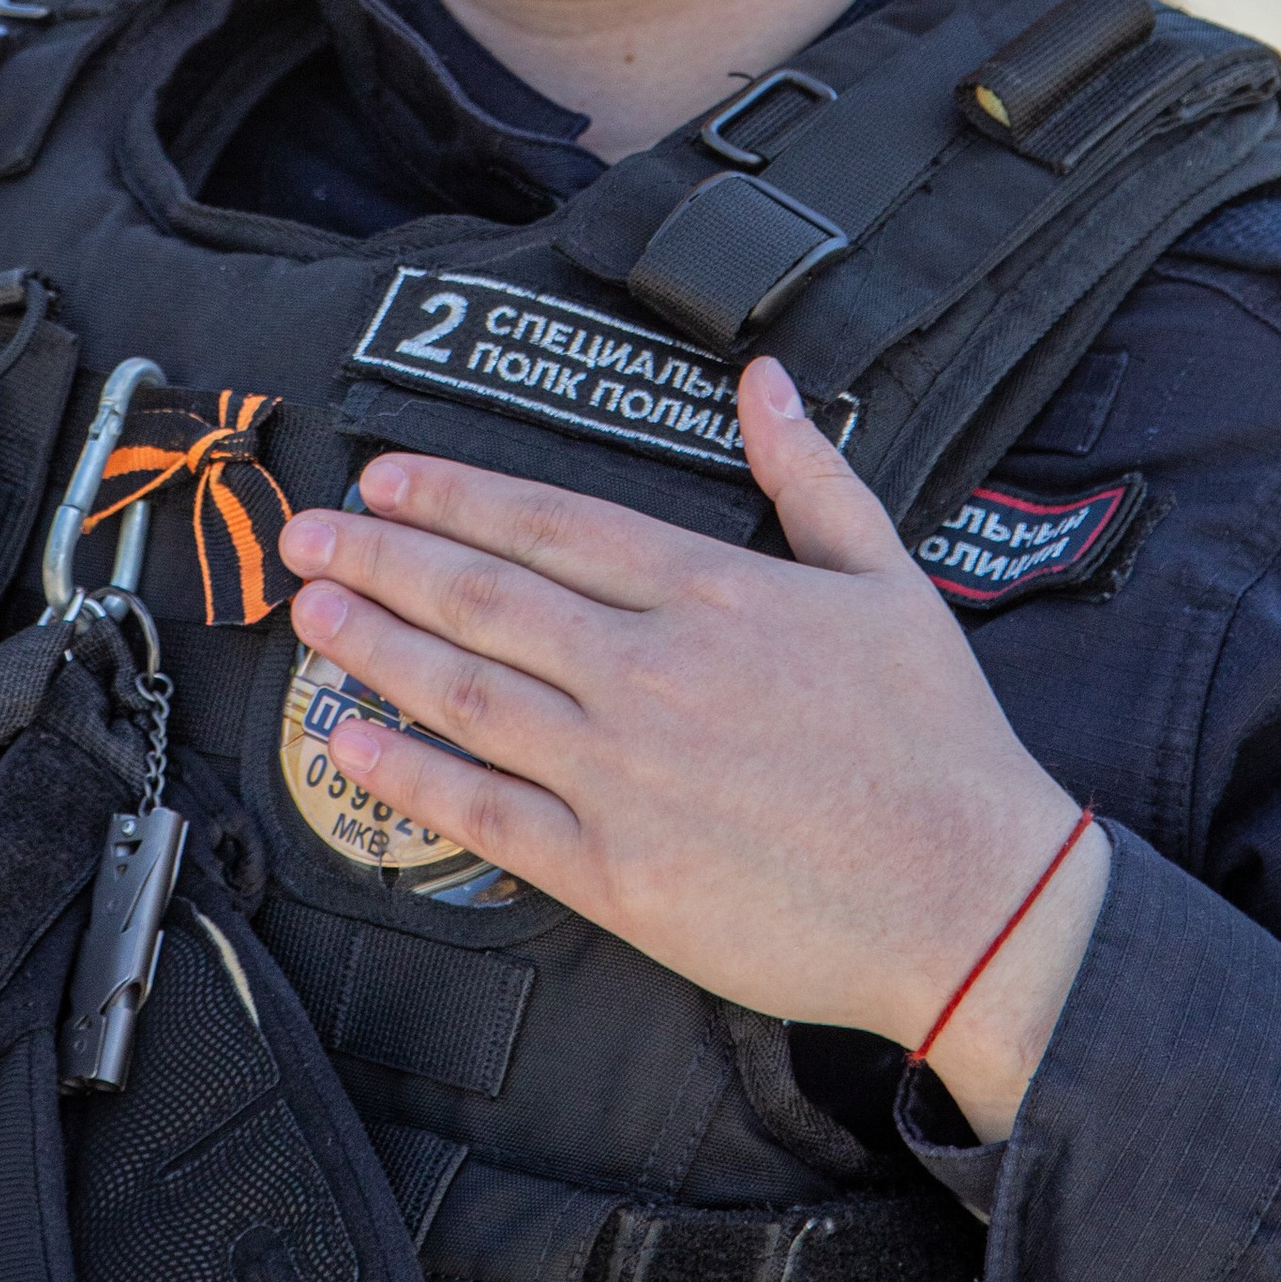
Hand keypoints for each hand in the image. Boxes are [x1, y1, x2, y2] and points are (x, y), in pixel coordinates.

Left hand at [278, 359, 1108, 1139]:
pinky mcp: (620, 876)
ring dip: (378, 647)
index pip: (550, 525)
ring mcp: (627, 776)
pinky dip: (413, 775)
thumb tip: (764, 381)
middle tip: (307, 532)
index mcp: (712, 592)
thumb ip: (809, 474)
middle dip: (384, 558)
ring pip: (470, 694)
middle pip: (487, 597)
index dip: (454, 497)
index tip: (384, 479)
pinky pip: (490, 816)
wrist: (973, 900)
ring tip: (311, 612)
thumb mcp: (885, 577)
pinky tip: (354, 742)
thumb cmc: (937, 742)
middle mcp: (652, 672)